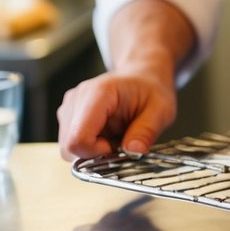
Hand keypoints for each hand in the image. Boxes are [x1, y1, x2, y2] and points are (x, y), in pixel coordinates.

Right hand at [57, 68, 176, 160]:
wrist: (143, 77)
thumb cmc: (151, 90)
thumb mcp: (161, 110)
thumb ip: (147, 131)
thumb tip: (134, 151)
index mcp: (98, 93)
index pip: (78, 138)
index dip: (97, 152)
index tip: (118, 147)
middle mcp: (77, 98)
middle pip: (70, 146)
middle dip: (96, 153)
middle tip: (120, 141)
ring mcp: (70, 107)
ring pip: (69, 148)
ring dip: (92, 150)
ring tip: (115, 134)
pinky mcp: (68, 116)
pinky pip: (72, 144)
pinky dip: (89, 147)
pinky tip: (106, 134)